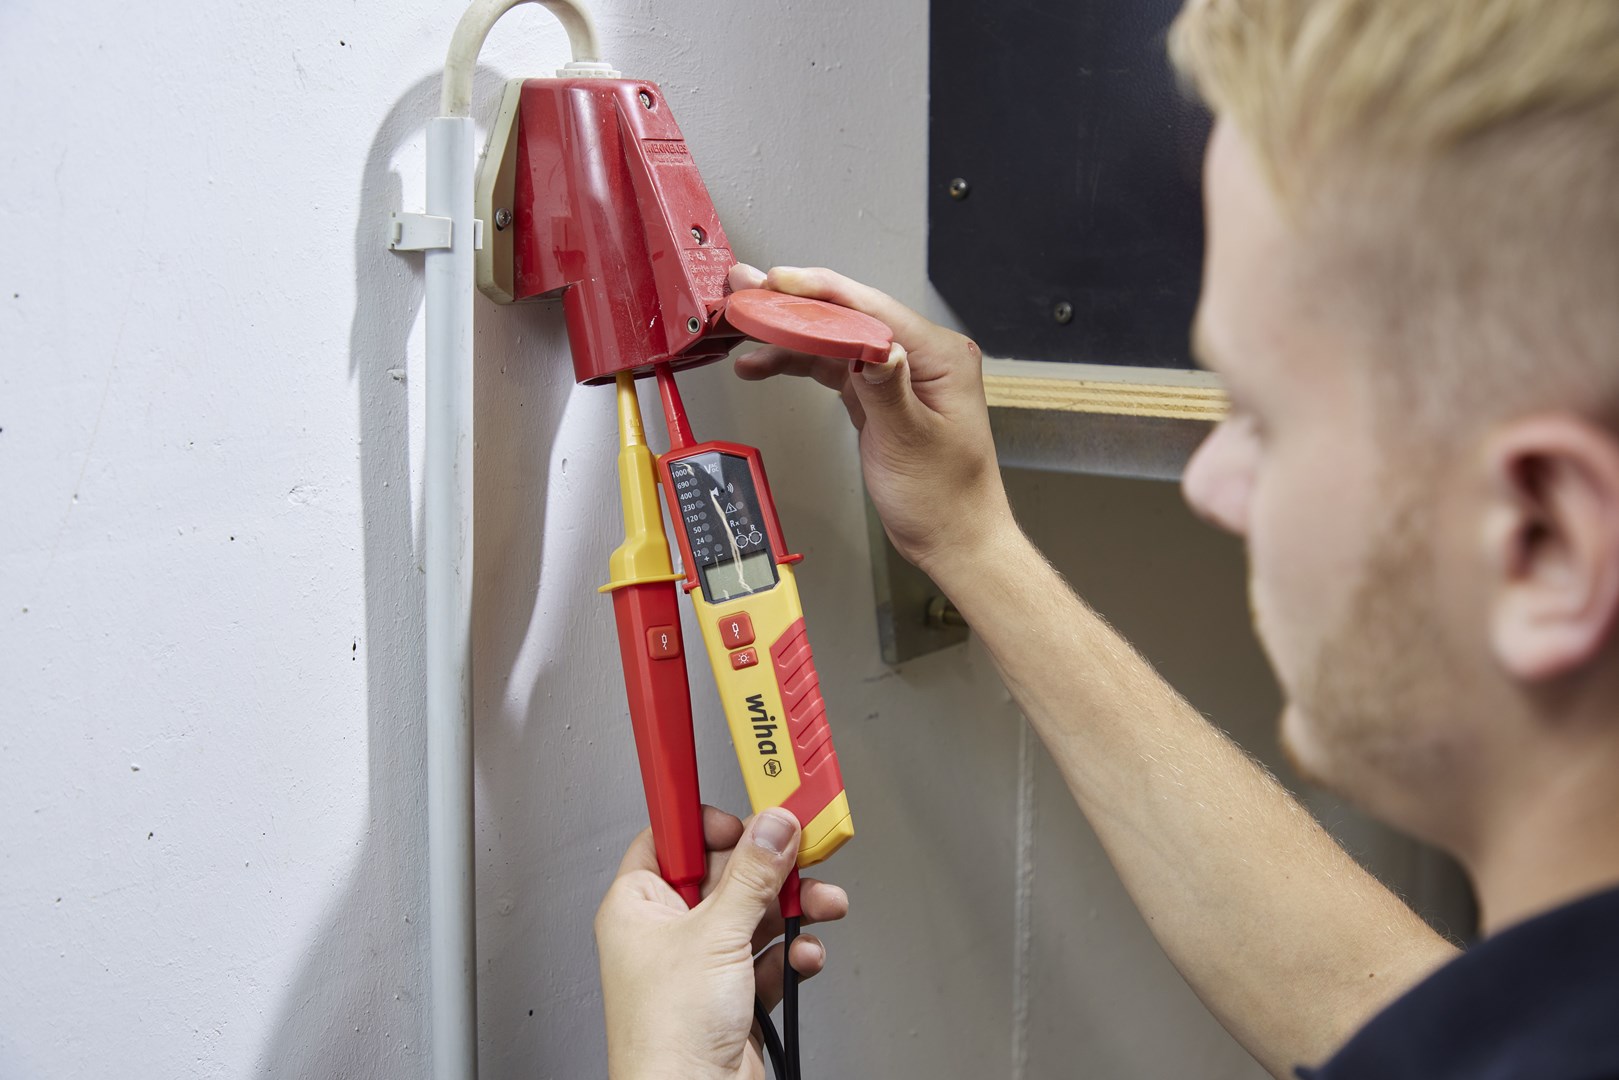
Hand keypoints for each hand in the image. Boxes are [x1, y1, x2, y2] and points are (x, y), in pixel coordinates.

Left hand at [595, 806, 849, 1079]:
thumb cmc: (664, 1037)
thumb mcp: (715, 936)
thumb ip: (752, 876)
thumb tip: (773, 828)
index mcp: (638, 906)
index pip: (671, 837)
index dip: (709, 822)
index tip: (748, 812)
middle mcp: (666, 931)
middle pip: (725, 873)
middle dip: (769, 869)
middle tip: (800, 854)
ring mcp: (701, 964)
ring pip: (753, 914)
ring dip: (791, 909)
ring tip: (820, 904)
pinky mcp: (733, 994)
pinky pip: (768, 956)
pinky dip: (791, 953)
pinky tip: (804, 953)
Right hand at [730, 263, 1016, 576]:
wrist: (952, 538)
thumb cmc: (945, 498)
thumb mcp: (911, 442)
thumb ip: (887, 388)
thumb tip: (869, 344)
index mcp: (941, 355)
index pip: (872, 309)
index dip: (820, 292)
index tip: (779, 282)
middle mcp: (920, 354)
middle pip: (848, 316)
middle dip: (794, 305)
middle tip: (746, 290)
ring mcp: (895, 372)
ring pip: (832, 339)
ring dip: (787, 333)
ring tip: (741, 325)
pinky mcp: (876, 393)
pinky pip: (831, 367)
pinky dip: (796, 363)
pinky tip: (763, 363)